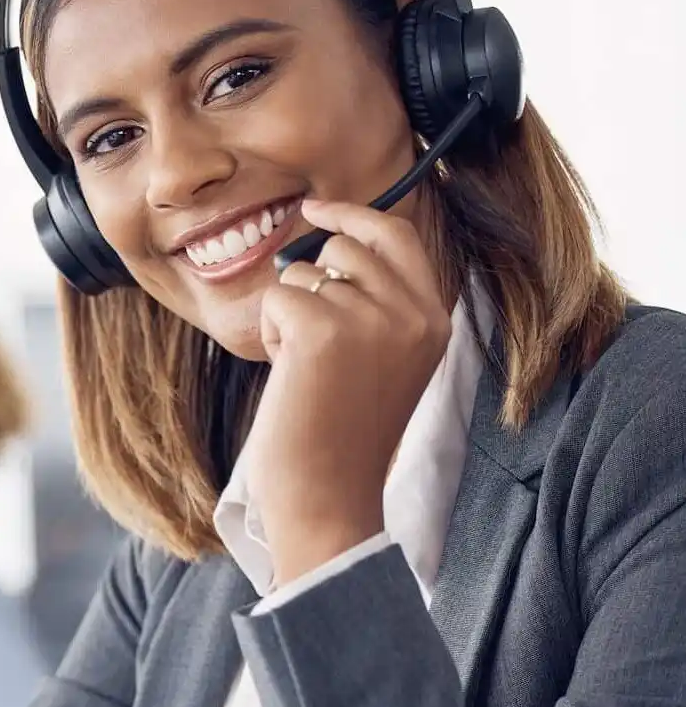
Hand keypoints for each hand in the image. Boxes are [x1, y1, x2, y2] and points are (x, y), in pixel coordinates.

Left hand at [252, 199, 450, 585]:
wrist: (327, 495)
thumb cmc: (341, 436)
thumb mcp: (384, 362)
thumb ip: (376, 304)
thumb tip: (328, 242)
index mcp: (434, 319)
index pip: (397, 236)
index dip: (353, 218)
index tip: (316, 211)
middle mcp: (412, 313)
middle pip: (343, 249)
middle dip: (311, 286)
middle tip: (311, 347)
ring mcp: (371, 318)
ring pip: (303, 274)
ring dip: (289, 317)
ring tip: (306, 372)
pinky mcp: (323, 330)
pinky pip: (277, 298)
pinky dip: (270, 334)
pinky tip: (288, 376)